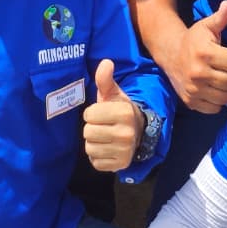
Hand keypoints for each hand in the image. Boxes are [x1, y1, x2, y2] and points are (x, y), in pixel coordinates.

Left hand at [81, 58, 143, 172]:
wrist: (138, 132)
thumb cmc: (120, 110)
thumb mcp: (113, 94)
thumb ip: (105, 79)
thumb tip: (106, 62)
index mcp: (124, 112)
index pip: (89, 115)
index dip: (92, 113)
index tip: (103, 113)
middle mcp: (126, 133)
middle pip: (87, 132)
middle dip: (92, 128)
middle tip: (103, 126)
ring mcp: (124, 151)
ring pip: (90, 148)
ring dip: (93, 143)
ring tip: (105, 137)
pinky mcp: (120, 165)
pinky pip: (95, 162)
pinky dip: (98, 156)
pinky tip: (107, 149)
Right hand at [167, 0, 226, 113]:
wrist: (171, 54)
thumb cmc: (194, 39)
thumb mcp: (206, 26)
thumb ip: (220, 18)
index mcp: (205, 53)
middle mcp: (198, 73)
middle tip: (225, 70)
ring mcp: (193, 89)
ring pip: (226, 97)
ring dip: (226, 90)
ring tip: (220, 80)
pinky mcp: (191, 101)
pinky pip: (215, 108)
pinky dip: (217, 101)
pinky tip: (212, 90)